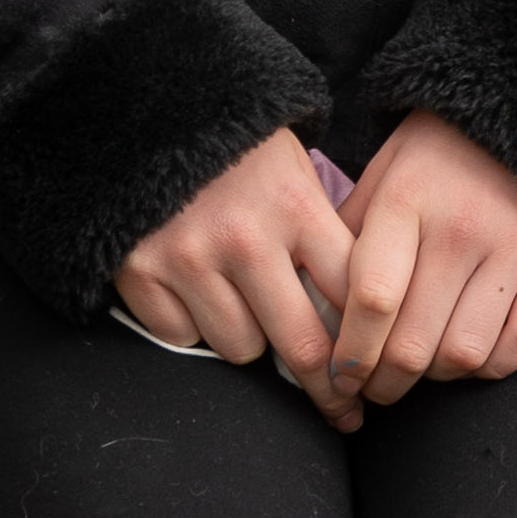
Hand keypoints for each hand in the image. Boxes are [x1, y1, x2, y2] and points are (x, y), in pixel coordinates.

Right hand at [114, 126, 358, 408]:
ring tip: (246, 304)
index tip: (375, 378)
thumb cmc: (234, 148)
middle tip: (342, 410)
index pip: (352, 298)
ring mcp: (190, 258)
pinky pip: (184, 338)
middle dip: (328, 389)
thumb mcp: (293, 170)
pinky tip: (196, 292)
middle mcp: (245, 238)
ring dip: (250, 339)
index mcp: (296, 208)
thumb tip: (359, 312)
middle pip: (303, 346)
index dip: (370, 346)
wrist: (141, 107)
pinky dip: (193, 326)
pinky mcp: (141, 273)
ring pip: (242, 349)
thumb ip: (322, 232)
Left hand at [325, 114, 516, 408]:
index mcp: (405, 201)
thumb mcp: (376, 184)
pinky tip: (467, 355)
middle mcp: (461, 226)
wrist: (511, 127)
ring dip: (434, 377)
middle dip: (384, 383)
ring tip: (419, 369)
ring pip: (464, 354)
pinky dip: (489, 367)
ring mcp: (513, 247)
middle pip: (414, 341)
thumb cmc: (428, 167)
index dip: (351, 353)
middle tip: (373, 388)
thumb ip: (344, 246)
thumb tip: (315, 321)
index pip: (372, 299)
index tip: (339, 376)